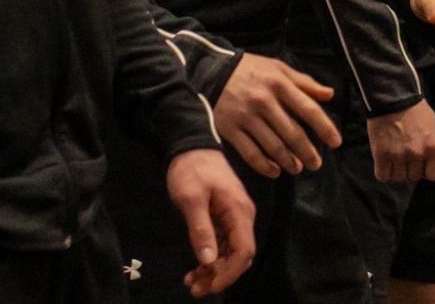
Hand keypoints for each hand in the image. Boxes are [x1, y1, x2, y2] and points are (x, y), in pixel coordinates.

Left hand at [165, 148, 255, 297]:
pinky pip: (224, 244)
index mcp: (239, 212)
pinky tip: (196, 267)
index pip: (243, 252)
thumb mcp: (191, 198)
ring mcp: (235, 217)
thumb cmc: (191, 169)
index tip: (208, 285)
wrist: (191, 145)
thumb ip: (200, 229)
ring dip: (214, 270)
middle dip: (220, 276)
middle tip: (194, 288)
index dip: (228, 274)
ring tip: (191, 281)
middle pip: (239, 257)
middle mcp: (243, 217)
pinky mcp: (226, 217)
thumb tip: (208, 261)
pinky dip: (212, 258)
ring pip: (231, 253)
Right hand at [212, 54, 338, 177]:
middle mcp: (264, 101)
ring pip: (274, 147)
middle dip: (308, 153)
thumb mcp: (278, 67)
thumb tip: (330, 94)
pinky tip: (275, 171)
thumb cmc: (250, 69)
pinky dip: (265, 167)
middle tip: (316, 163)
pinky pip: (251, 154)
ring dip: (289, 162)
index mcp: (279, 84)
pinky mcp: (230, 129)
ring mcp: (246, 117)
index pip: (309, 109)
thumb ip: (304, 82)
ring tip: (297, 168)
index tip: (336, 143)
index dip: (325, 128)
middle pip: (293, 134)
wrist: (211, 70)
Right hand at [367, 100, 434, 182]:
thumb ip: (433, 144)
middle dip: (410, 167)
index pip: (434, 175)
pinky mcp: (381, 155)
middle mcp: (417, 154)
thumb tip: (429, 160)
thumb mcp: (433, 125)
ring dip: (396, 169)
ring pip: (398, 178)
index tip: (421, 164)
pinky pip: (382, 176)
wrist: (392, 97)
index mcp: (433, 148)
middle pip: (414, 176)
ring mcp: (398, 155)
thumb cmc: (415, 109)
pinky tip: (383, 162)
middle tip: (404, 154)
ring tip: (393, 156)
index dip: (426, 171)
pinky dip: (383, 171)